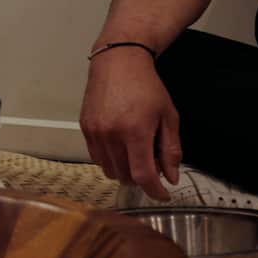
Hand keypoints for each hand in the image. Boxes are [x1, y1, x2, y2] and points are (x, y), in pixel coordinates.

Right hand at [79, 48, 180, 200]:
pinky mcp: (85, 128)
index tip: (164, 194)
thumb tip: (171, 176)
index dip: (155, 190)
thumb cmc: (146, 86)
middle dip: (142, 178)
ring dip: (124, 171)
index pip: (143, 175)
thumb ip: (171, 149)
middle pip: (125, 176)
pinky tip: (120, 147)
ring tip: (135, 155)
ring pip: (109, 169)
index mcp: (135, 131)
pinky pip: (96, 156)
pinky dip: (110, 159)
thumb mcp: (168, 116)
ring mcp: (95, 132)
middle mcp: (111, 134)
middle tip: (153, 167)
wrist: (117, 62)